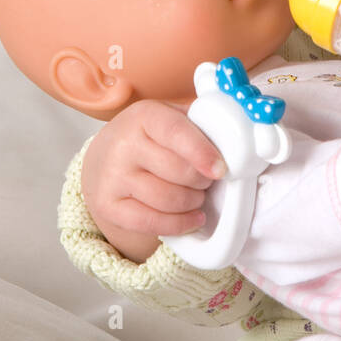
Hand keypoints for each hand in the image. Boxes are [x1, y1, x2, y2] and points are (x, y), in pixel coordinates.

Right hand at [80, 99, 227, 263]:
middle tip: (207, 181)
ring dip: (193, 202)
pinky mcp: (108, 205)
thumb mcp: (169, 117)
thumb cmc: (150, 138)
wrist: (103, 158)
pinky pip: (151, 222)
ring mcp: (112, 177)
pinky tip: (193, 218)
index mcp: (144, 116)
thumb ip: (198, 123)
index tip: (221, 170)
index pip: (176, 133)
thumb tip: (238, 138)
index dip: (202, 152)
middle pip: (177, 171)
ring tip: (197, 197)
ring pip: (166, 199)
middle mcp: (123, 144)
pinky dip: (179, 224)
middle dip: (201, 181)